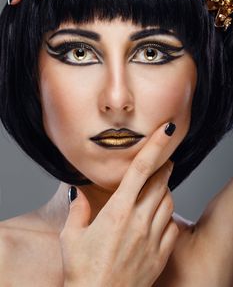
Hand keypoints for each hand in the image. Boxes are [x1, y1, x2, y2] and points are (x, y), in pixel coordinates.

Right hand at [60, 122, 178, 286]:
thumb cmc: (82, 271)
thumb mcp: (72, 237)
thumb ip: (77, 210)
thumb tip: (77, 193)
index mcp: (118, 211)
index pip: (141, 169)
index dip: (156, 146)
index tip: (167, 130)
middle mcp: (140, 221)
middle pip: (161, 182)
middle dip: (164, 167)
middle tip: (162, 160)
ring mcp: (153, 239)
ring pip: (169, 202)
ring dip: (165, 190)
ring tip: (157, 188)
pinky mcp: (160, 256)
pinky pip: (173, 227)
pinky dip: (168, 217)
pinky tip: (159, 217)